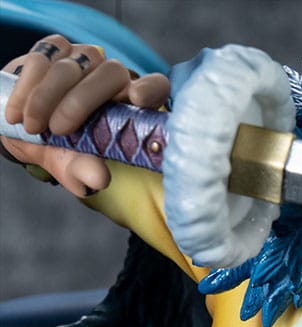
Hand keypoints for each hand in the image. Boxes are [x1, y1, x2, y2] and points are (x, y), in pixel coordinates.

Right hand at [2, 35, 168, 196]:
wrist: (25, 127)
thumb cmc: (63, 149)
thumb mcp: (73, 165)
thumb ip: (85, 171)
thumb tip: (98, 179)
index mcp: (132, 104)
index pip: (156, 87)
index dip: (151, 88)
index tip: (138, 97)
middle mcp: (114, 75)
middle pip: (110, 74)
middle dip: (80, 103)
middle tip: (58, 130)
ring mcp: (85, 57)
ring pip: (71, 68)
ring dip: (47, 98)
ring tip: (32, 127)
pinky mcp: (55, 47)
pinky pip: (42, 59)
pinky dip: (27, 88)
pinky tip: (18, 112)